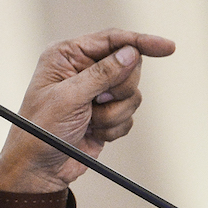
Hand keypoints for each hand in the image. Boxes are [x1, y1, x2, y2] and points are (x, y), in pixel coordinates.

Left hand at [0, 28, 174, 192]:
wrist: (39, 168)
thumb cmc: (40, 130)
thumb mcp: (68, 98)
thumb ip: (101, 74)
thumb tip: (131, 52)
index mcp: (67, 56)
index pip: (112, 40)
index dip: (141, 42)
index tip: (167, 48)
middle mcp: (83, 69)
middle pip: (129, 66)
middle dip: (118, 90)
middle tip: (96, 103)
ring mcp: (96, 92)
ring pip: (132, 94)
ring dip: (113, 113)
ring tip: (89, 122)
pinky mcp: (106, 113)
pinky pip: (129, 115)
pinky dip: (114, 127)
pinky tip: (92, 133)